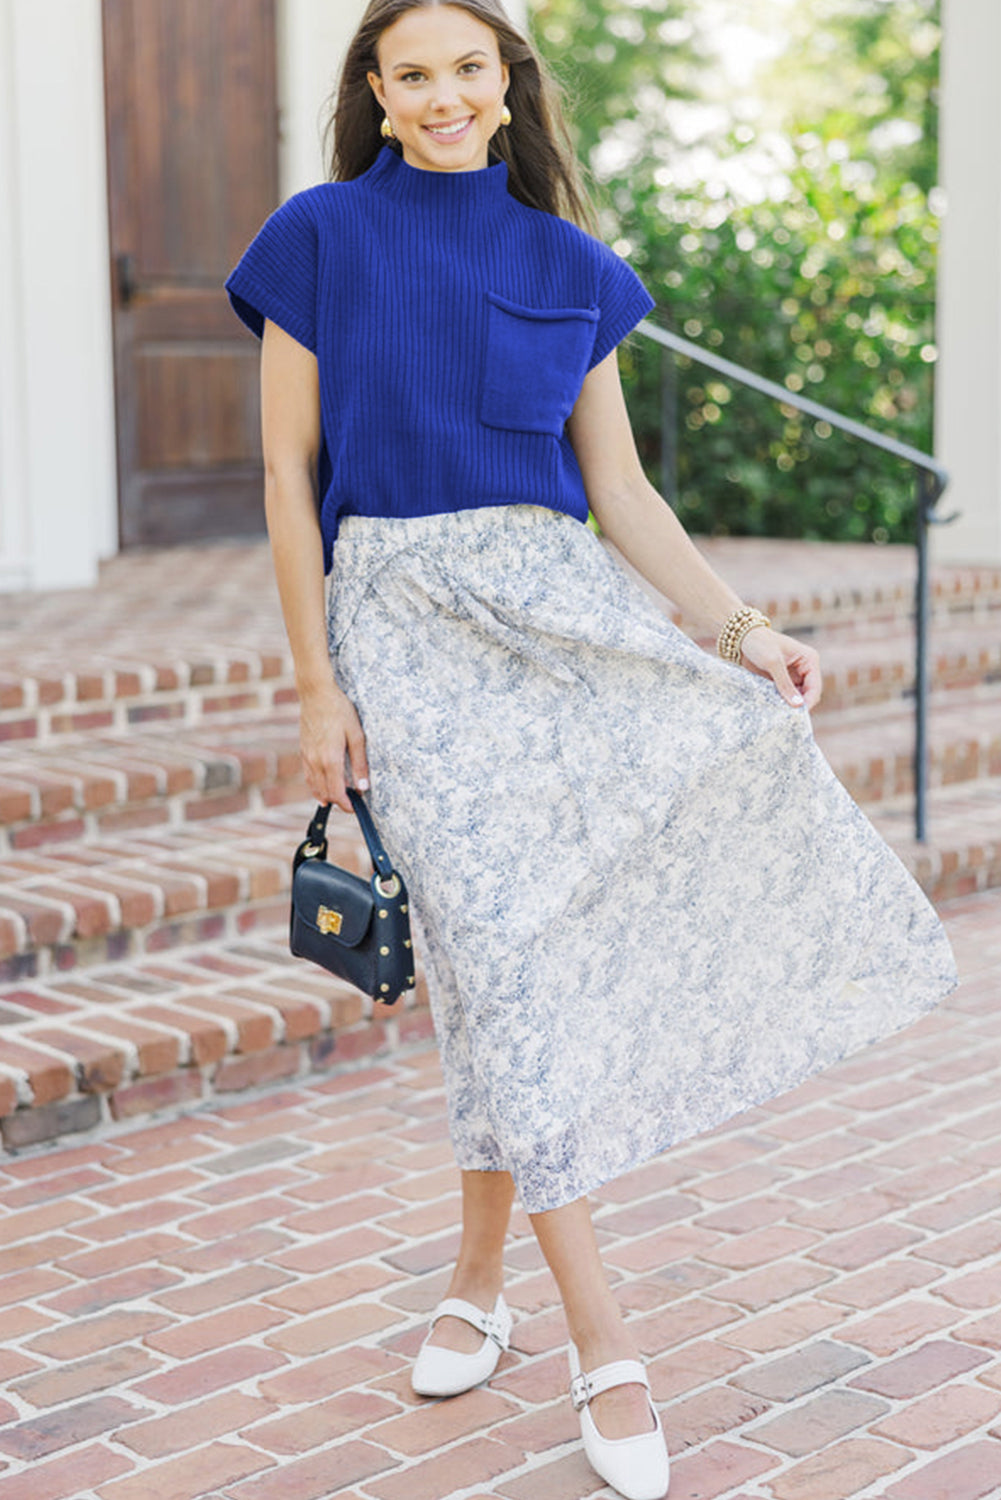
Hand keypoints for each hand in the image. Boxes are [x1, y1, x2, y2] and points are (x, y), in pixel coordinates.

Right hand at [298, 683, 369, 811]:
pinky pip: (308, 775)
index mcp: (330, 759)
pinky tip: (323, 785)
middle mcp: (315, 761)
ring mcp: (307, 757)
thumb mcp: (356, 735)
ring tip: (339, 797)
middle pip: (325, 793)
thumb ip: (360, 763)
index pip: (336, 792)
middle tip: (351, 802)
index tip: (355, 808)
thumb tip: (363, 787)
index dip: (346, 804)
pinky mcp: (303, 751)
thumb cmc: (339, 711)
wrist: (316, 694)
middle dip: (338, 801)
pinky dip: (316, 785)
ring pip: (314, 786)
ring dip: (326, 795)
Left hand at [738, 626, 821, 710]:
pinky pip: (785, 695)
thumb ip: (784, 684)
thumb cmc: (760, 643)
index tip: (797, 715)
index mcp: (809, 659)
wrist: (741, 638)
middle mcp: (805, 668)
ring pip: (797, 697)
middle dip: (799, 705)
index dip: (808, 701)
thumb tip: (797, 705)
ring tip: (779, 713)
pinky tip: (773, 708)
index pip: (814, 686)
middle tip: (787, 717)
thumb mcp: (773, 663)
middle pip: (808, 694)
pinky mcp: (781, 681)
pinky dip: (781, 702)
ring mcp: (793, 675)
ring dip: (789, 705)